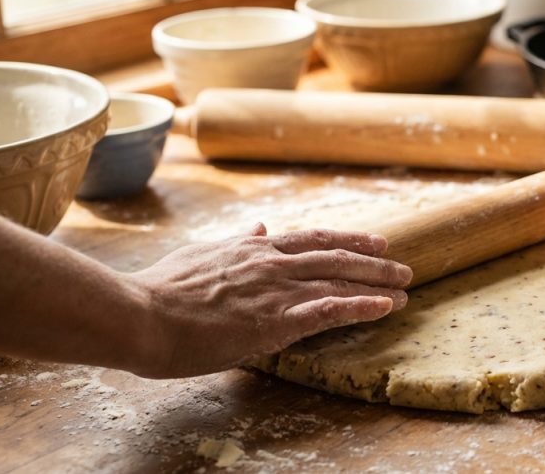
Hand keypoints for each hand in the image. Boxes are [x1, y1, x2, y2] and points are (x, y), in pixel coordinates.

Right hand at [127, 224, 411, 377]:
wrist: (139, 314)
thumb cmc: (160, 290)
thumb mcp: (201, 253)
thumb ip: (236, 241)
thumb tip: (260, 225)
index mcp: (254, 248)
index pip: (312, 239)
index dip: (347, 239)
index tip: (375, 241)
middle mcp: (271, 263)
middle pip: (335, 257)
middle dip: (373, 262)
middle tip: (403, 266)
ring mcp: (275, 290)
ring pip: (338, 281)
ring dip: (377, 284)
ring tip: (405, 289)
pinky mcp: (274, 320)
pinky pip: (328, 310)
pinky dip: (360, 307)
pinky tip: (385, 307)